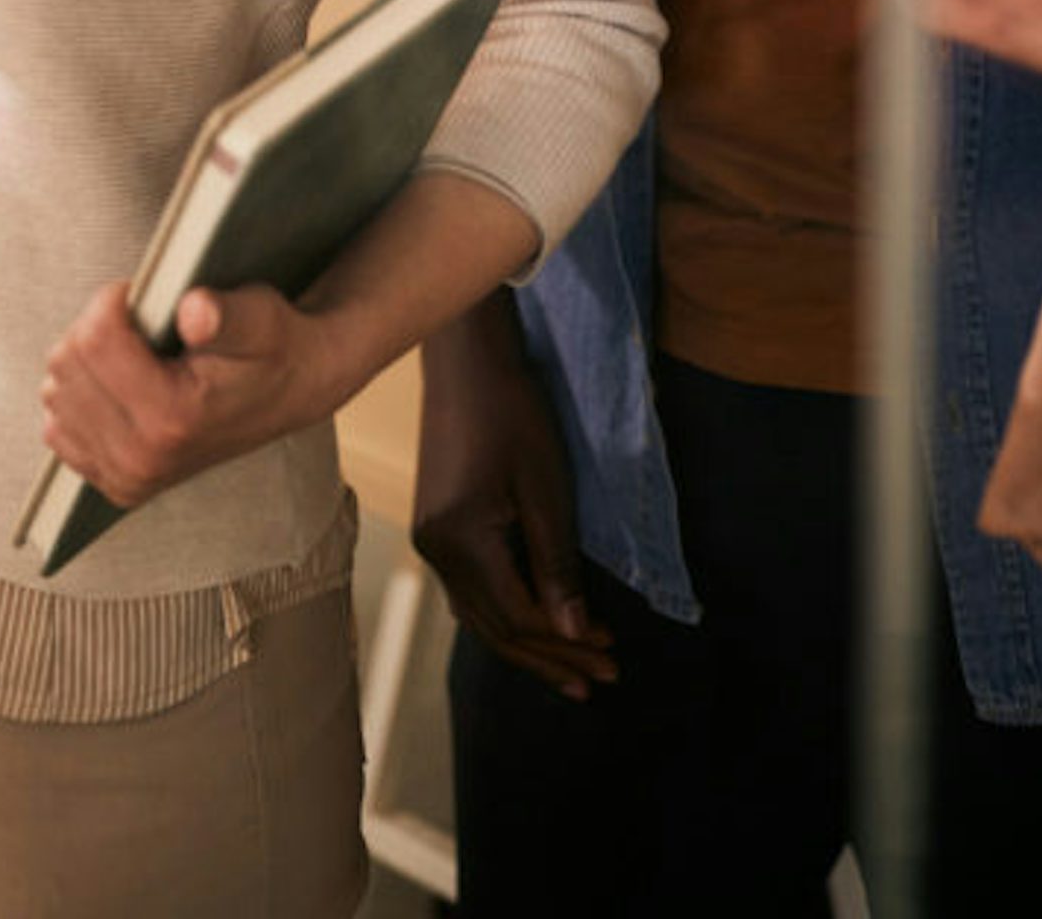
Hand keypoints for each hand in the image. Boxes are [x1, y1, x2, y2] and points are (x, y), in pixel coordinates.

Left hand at [40, 279, 334, 508]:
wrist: (290, 394)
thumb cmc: (272, 347)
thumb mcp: (260, 317)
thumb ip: (225, 315)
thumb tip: (194, 311)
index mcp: (172, 420)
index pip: (94, 340)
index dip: (114, 300)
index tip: (143, 295)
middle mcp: (141, 460)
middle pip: (66, 364)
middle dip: (97, 328)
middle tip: (142, 326)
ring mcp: (125, 478)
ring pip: (56, 391)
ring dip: (86, 361)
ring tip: (136, 356)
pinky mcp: (115, 484)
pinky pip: (57, 426)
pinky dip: (81, 396)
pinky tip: (121, 386)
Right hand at [412, 292, 615, 699]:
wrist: (467, 361)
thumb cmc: (514, 414)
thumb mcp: (546, 489)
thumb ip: (556, 565)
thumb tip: (573, 635)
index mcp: (462, 542)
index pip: (519, 617)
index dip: (565, 642)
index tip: (611, 653)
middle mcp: (436, 552)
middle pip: (496, 627)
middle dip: (550, 657)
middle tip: (601, 680)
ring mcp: (430, 542)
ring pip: (480, 615)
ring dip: (528, 644)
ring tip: (573, 673)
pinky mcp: (434, 528)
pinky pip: (470, 592)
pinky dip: (505, 616)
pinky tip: (532, 628)